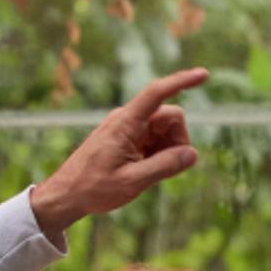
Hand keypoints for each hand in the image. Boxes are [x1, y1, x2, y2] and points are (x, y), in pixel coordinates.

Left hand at [30, 69, 208, 236]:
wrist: (65, 195)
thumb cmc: (93, 188)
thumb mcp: (132, 182)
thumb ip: (164, 167)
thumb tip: (192, 154)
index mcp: (125, 123)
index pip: (157, 93)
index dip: (182, 81)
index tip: (204, 75)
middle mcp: (127, 119)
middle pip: (170, 116)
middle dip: (178, 140)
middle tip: (167, 168)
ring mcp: (127, 128)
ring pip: (164, 129)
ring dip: (167, 149)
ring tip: (148, 173)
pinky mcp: (127, 138)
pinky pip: (154, 138)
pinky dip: (158, 153)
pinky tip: (144, 171)